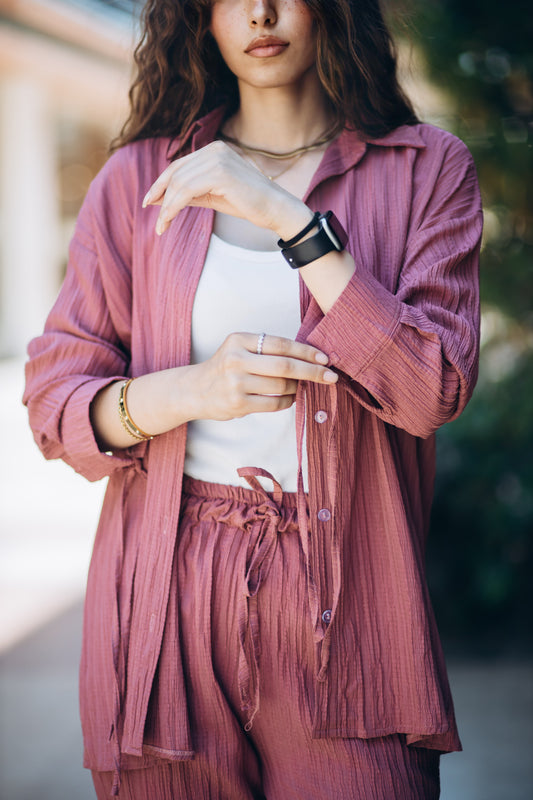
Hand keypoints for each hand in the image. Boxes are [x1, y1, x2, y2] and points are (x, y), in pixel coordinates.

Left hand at [142, 141, 312, 237]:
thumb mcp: (212, 196)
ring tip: (161, 225)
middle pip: (176, 173)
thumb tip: (159, 199)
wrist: (275, 209)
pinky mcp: (220, 173)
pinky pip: (186, 191)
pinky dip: (173, 207)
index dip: (160, 183)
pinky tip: (168, 220)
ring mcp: (217, 159)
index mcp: (213, 150)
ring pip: (179, 183)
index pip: (179, 165)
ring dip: (166, 206)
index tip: (149, 201)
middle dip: (159, 194)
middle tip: (151, 215)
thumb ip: (188, 194)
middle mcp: (214, 149)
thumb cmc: (247, 203)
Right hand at [190, 332, 336, 420]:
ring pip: (281, 385)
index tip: (325, 358)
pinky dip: (288, 401)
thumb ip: (267, 349)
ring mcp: (235, 383)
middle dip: (312, 371)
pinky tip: (290, 397)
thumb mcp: (240, 349)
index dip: (306, 351)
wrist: (195, 390)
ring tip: (301, 385)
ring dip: (298, 387)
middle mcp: (235, 359)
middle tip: (331, 376)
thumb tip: (310, 357)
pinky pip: (274, 403)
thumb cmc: (226, 367)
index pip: (281, 344)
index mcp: (239, 340)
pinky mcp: (237, 404)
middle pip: (285, 365)